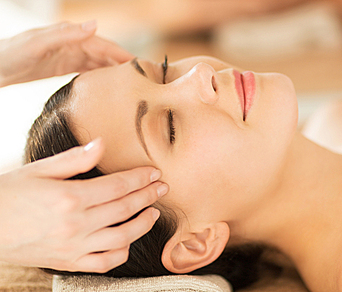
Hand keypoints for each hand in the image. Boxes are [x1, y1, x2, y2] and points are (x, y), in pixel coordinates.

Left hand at [0, 21, 133, 86]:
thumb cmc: (12, 54)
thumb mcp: (38, 43)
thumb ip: (66, 34)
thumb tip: (95, 25)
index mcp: (70, 36)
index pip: (104, 45)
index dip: (123, 55)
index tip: (141, 66)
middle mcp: (72, 43)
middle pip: (105, 54)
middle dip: (123, 64)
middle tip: (142, 79)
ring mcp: (68, 54)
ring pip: (98, 63)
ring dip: (113, 71)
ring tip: (130, 84)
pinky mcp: (62, 66)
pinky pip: (87, 70)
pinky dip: (99, 76)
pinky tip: (107, 85)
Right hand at [0, 138, 167, 272]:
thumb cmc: (9, 195)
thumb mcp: (39, 170)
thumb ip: (75, 159)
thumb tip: (102, 145)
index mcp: (70, 198)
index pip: (118, 186)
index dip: (140, 178)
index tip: (154, 172)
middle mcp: (76, 224)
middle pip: (125, 209)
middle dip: (148, 196)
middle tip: (162, 187)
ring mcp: (74, 247)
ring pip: (122, 238)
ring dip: (143, 224)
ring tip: (153, 212)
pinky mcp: (69, 263)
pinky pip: (105, 262)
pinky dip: (122, 252)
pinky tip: (129, 241)